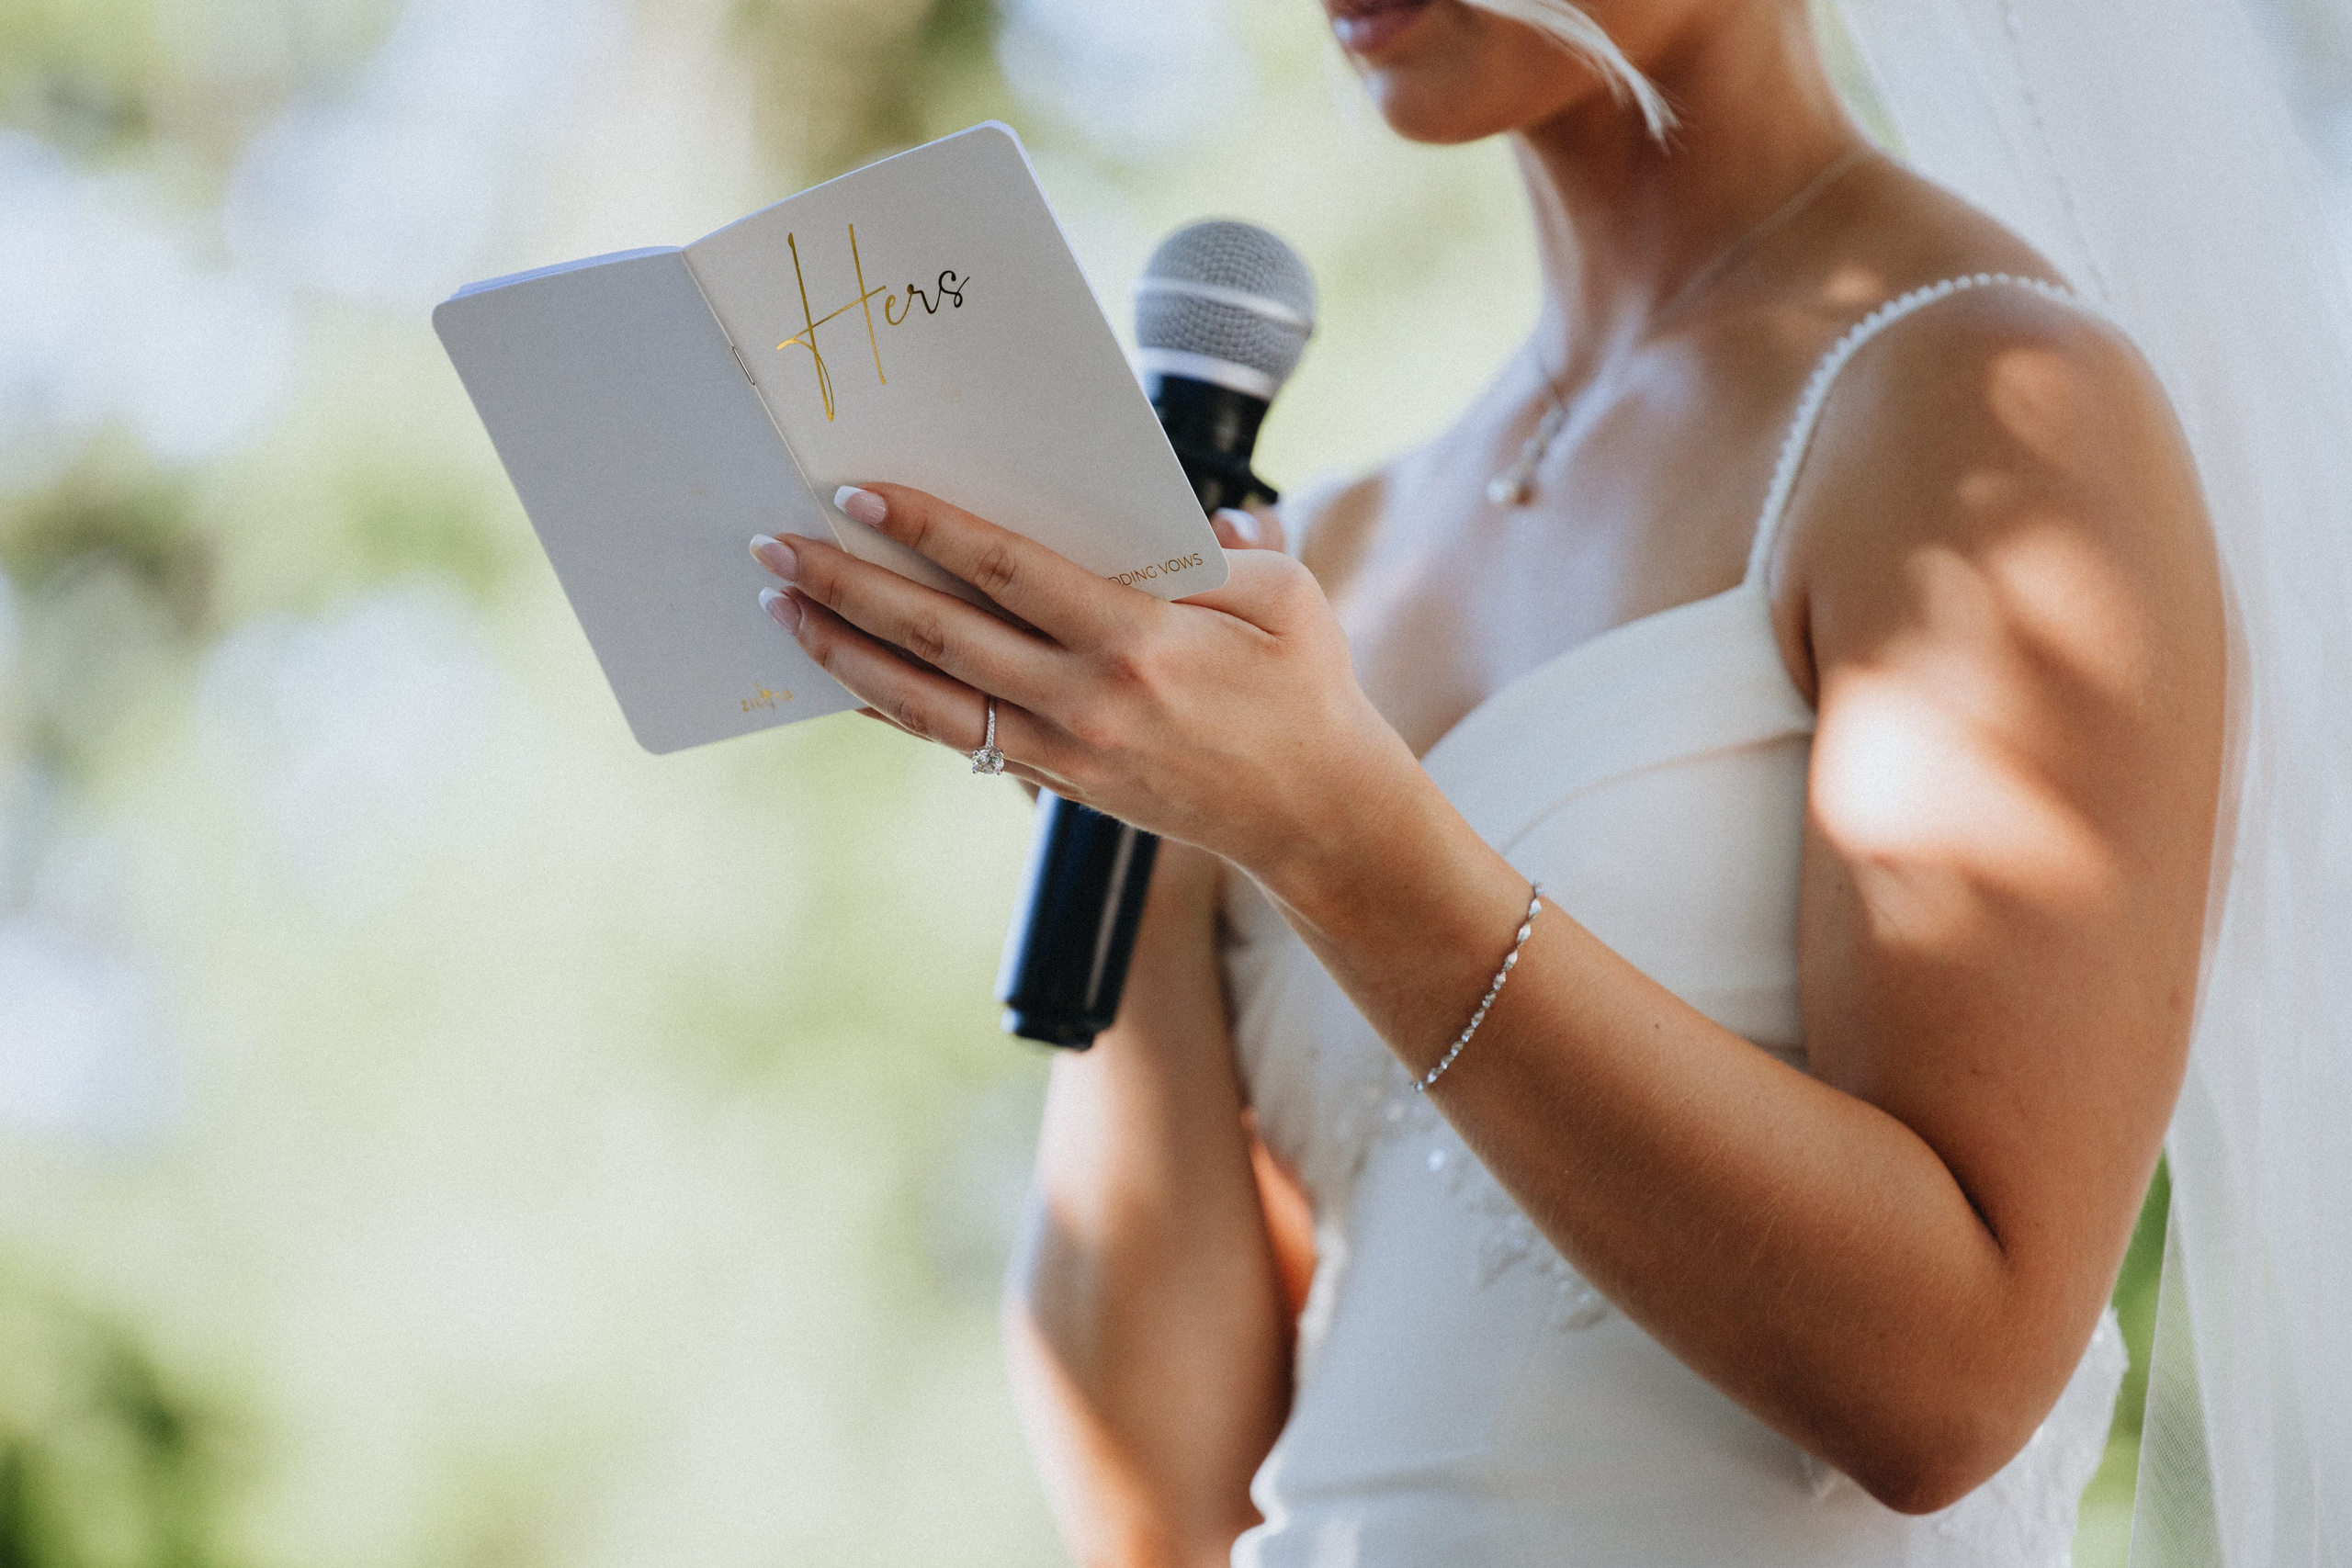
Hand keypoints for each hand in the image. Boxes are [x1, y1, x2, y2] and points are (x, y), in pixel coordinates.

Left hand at [749, 485, 1413, 882]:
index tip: (859, 492)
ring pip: (926, 700)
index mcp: (1141, 641)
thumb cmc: (1304, 690)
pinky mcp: (1056, 779)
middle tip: (775, 545)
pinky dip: (888, 708)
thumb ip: (1217, 548)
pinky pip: (952, 738)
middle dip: (849, 587)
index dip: (928, 529)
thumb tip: (1158, 513)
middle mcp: (1087, 702)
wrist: (1313, 815)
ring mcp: (1063, 751)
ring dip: (844, 652)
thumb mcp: (1284, 598)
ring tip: (780, 607)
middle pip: (941, 636)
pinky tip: (839, 679)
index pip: (1010, 572)